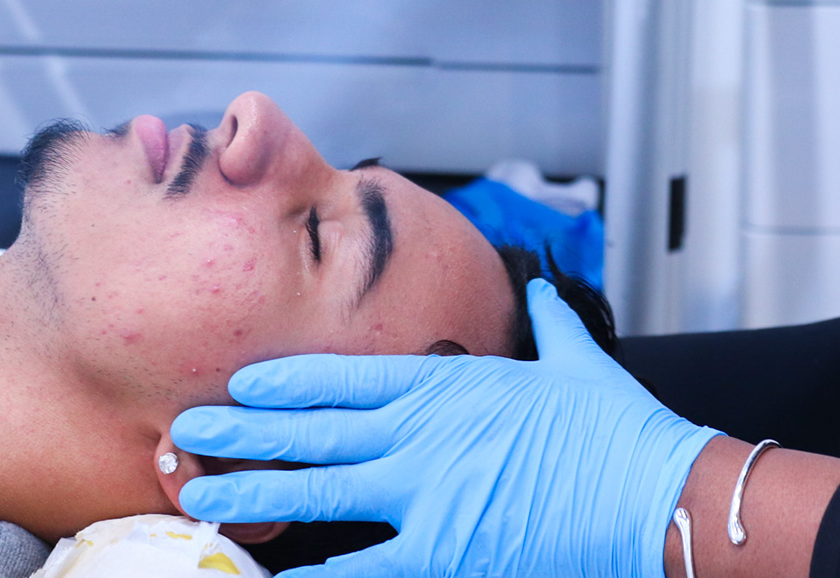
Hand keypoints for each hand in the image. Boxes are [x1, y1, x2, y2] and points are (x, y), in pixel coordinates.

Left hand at [171, 279, 719, 577]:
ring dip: (253, 493)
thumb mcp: (578, 362)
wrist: (653, 491)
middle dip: (245, 430)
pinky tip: (272, 575)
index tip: (242, 380)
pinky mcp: (447, 550)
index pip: (349, 378)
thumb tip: (542, 289)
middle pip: (315, 430)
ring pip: (319, 492)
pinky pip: (363, 567)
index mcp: (452, 384)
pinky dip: (315, 573)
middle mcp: (427, 433)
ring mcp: (430, 493)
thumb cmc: (619, 430)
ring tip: (196, 495)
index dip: (288, 381)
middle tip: (186, 428)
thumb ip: (549, 325)